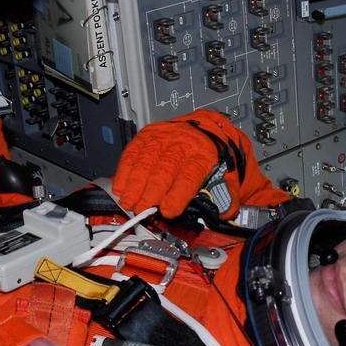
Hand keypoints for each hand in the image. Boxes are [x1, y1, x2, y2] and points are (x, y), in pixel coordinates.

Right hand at [113, 110, 249, 218]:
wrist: (204, 131)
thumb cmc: (210, 158)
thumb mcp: (225, 175)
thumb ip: (225, 196)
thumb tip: (224, 213)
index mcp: (204, 155)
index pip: (189, 176)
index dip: (177, 195)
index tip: (167, 211)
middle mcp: (183, 143)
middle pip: (164, 169)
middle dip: (150, 192)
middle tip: (141, 210)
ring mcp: (163, 137)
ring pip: (145, 160)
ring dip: (134, 184)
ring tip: (128, 202)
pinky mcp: (148, 135)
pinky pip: (133, 151)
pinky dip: (124, 170)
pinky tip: (120, 186)